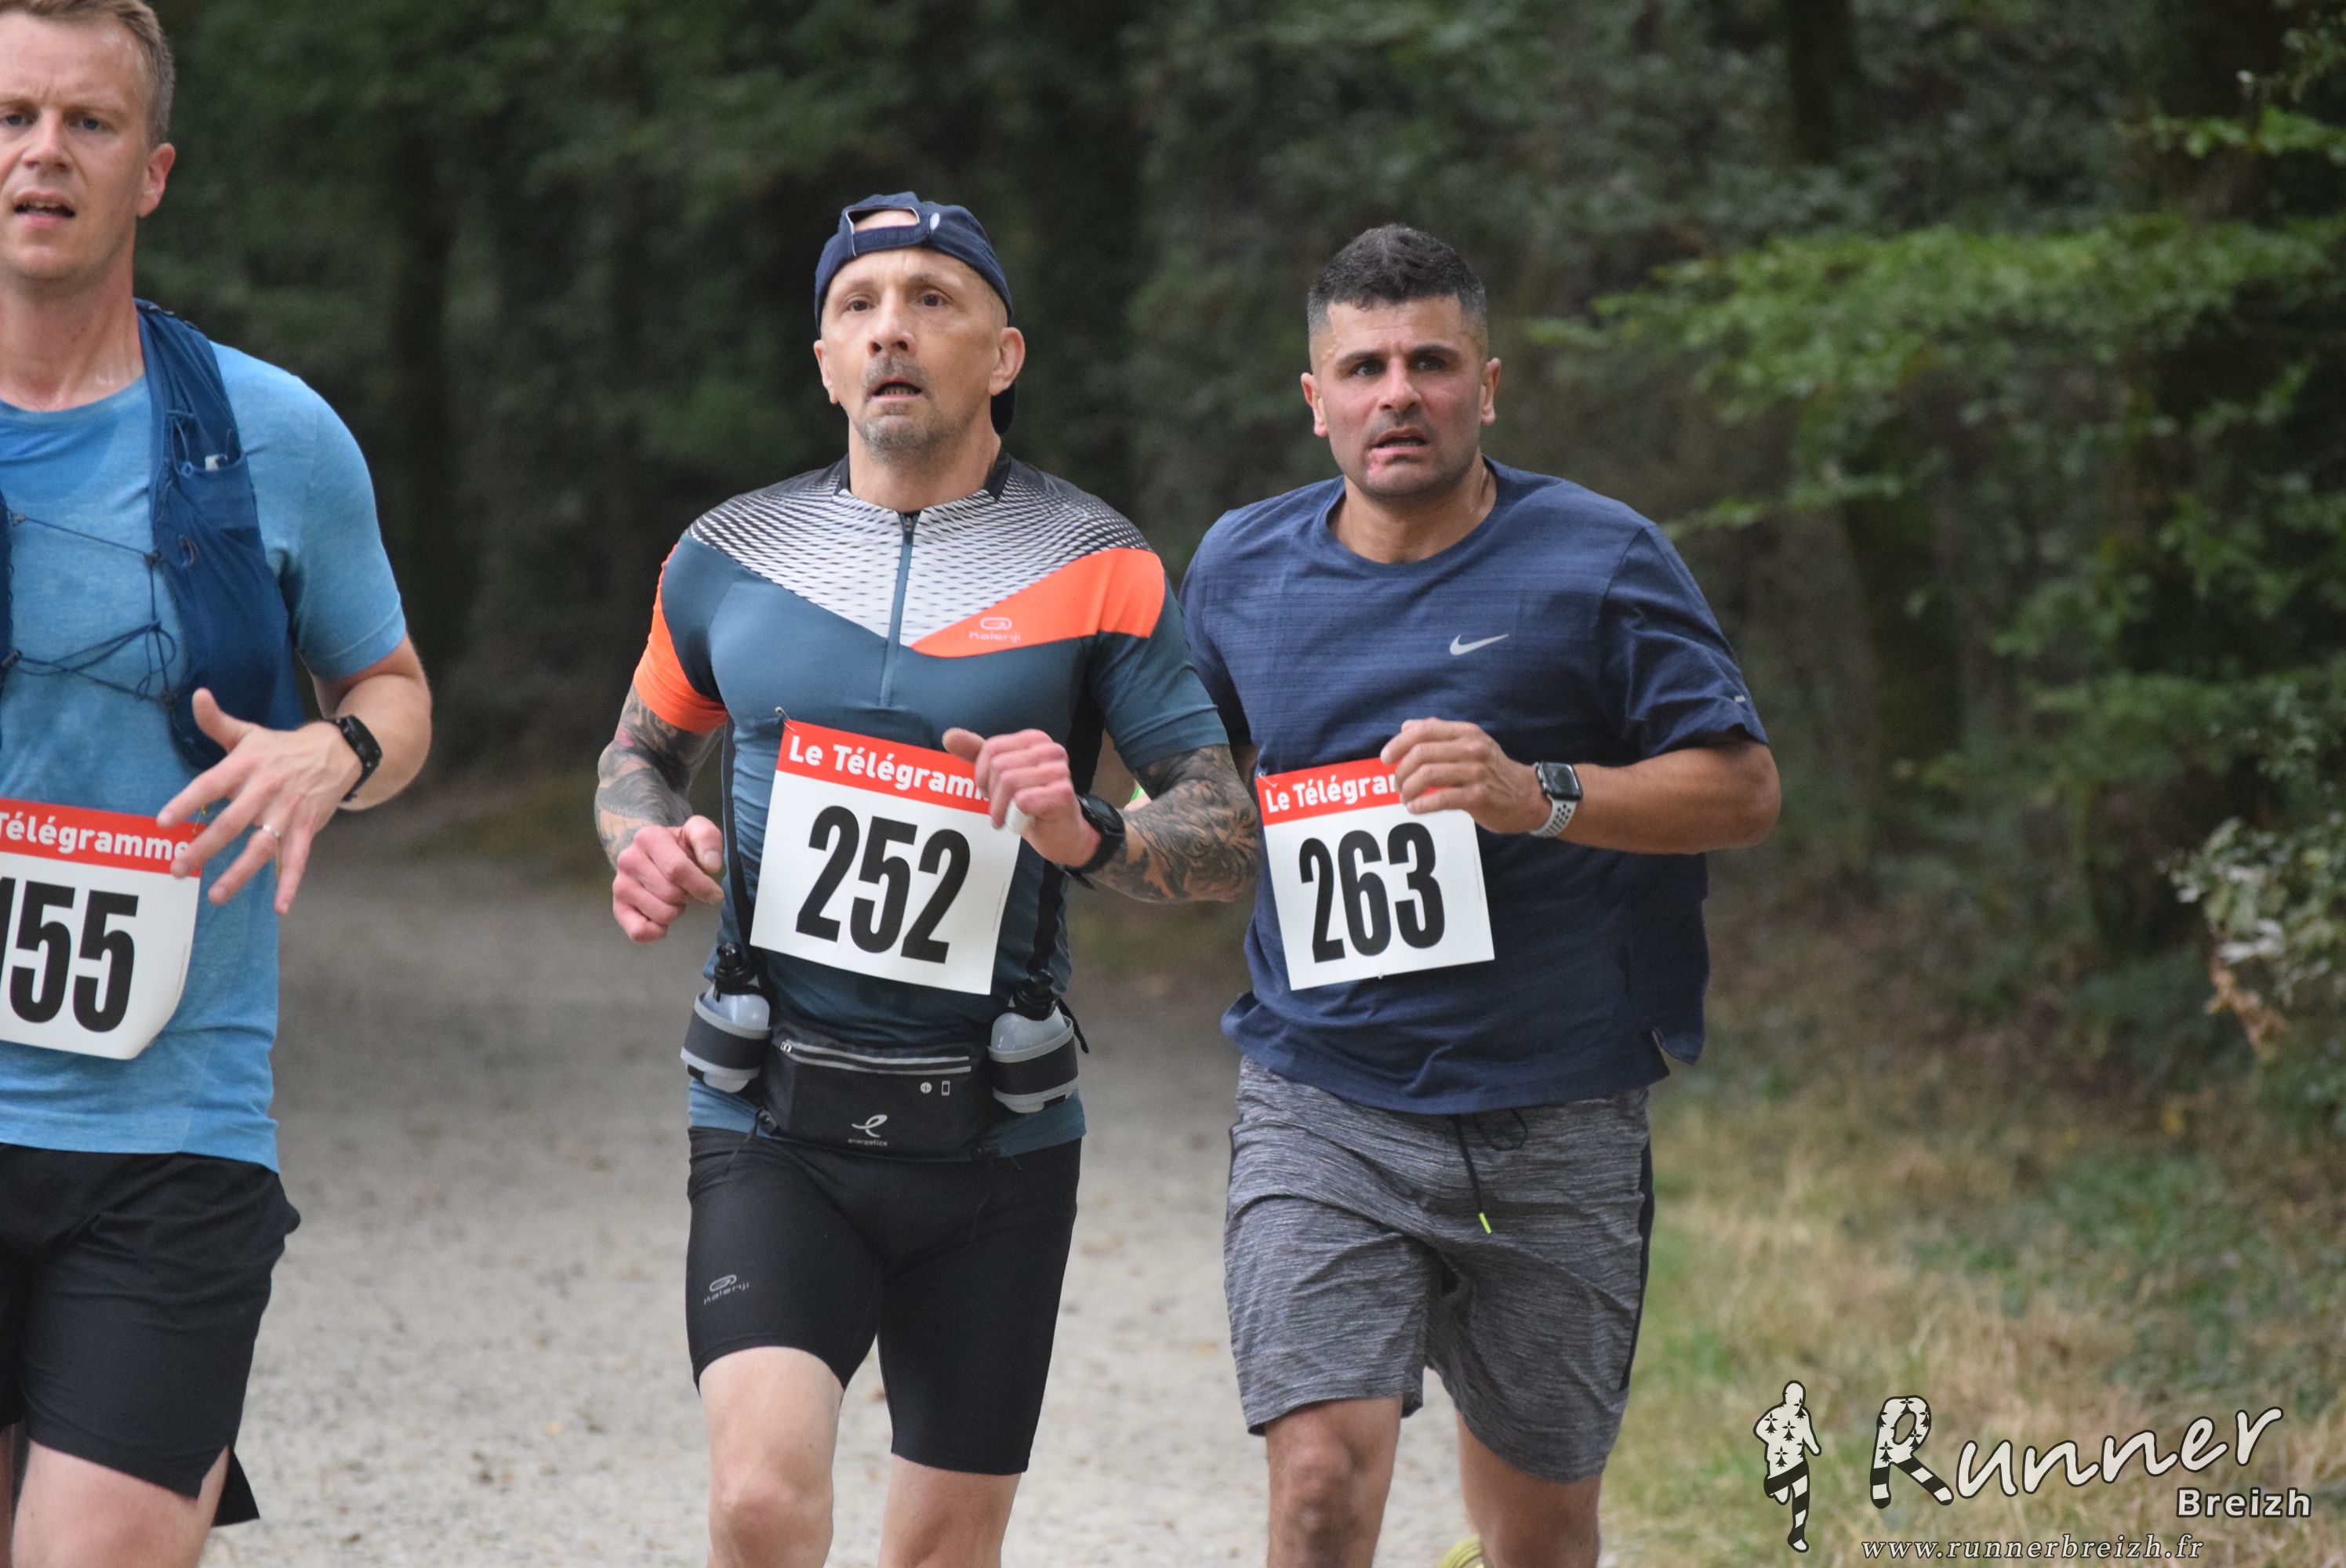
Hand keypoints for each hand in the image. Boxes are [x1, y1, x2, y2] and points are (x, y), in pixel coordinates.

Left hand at [156, 689, 365, 913]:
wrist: (337, 753)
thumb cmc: (281, 748)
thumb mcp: (249, 733)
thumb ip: (217, 722)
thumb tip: (196, 695)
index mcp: (248, 765)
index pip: (211, 784)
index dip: (187, 802)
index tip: (164, 822)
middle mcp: (267, 789)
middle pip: (233, 822)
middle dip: (205, 847)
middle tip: (177, 868)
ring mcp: (289, 812)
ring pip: (262, 846)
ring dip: (240, 872)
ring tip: (216, 894)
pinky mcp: (307, 828)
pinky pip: (298, 859)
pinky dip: (290, 883)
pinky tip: (279, 906)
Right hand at [611, 816, 724, 942]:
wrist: (650, 854)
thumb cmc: (678, 846)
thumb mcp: (695, 832)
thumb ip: (707, 838)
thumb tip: (712, 865)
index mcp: (648, 838)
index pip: (677, 869)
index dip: (701, 886)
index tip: (715, 893)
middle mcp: (628, 860)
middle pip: (671, 894)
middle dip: (687, 896)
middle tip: (685, 888)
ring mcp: (621, 886)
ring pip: (662, 914)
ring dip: (676, 910)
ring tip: (673, 897)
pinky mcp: (618, 909)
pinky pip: (639, 932)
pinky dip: (657, 931)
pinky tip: (662, 919)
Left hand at [941, 727, 1100, 866]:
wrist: (1061, 834)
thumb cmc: (1031, 803)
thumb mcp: (1000, 775)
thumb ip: (977, 754)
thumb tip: (949, 736)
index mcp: (1035, 739)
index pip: (992, 748)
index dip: (982, 775)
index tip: (990, 791)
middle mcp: (1050, 750)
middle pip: (999, 766)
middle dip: (992, 794)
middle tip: (1000, 809)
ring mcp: (1060, 770)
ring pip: (1009, 782)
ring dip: (1002, 808)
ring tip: (1009, 817)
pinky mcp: (1062, 793)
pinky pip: (1023, 800)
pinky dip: (1016, 816)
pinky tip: (1024, 821)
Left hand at [1379, 718, 1547, 834]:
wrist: (1528, 797)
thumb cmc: (1493, 771)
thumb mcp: (1471, 744)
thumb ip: (1439, 733)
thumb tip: (1405, 726)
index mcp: (1466, 732)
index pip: (1423, 730)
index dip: (1398, 743)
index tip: (1385, 758)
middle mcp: (1471, 748)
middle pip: (1420, 753)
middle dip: (1400, 771)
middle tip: (1396, 785)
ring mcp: (1476, 772)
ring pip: (1426, 775)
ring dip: (1407, 789)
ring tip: (1405, 798)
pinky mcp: (1478, 796)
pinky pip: (1440, 799)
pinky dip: (1421, 805)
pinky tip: (1415, 808)